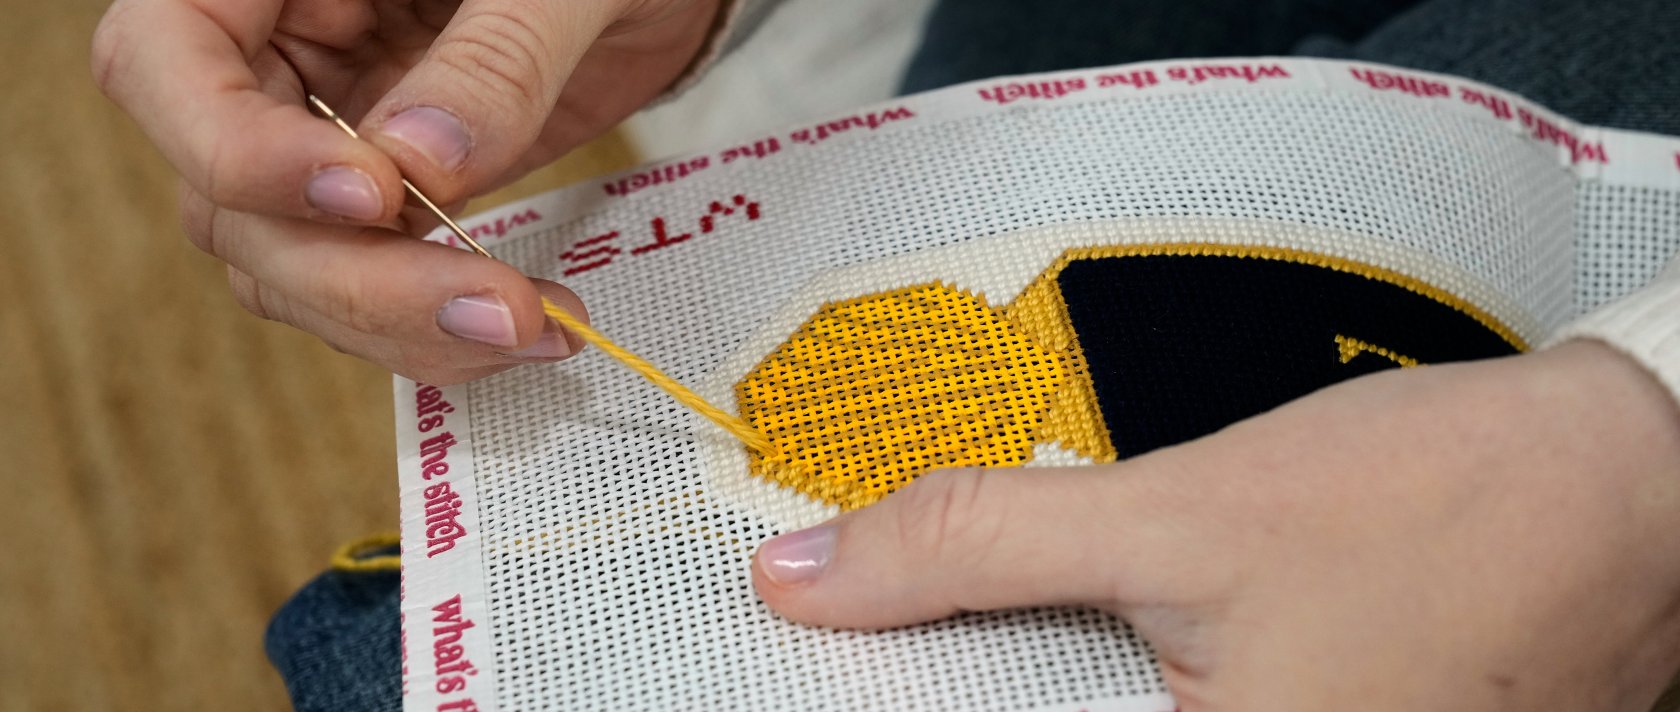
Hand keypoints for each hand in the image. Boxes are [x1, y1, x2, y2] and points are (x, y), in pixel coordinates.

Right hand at [92, 0, 722, 382]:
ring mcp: (315, 138)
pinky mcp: (380, 203)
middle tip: (491, 311)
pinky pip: (361, 286)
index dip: (241, 149)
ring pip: (288, 268)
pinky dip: (433, 326)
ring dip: (401, 324)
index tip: (373, 194)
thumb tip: (420, 168)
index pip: (163, 61)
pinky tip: (527, 328)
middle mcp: (268, 57)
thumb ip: (493, 59)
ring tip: (529, 328)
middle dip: (357, 278)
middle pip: (227, 202)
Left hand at [753, 342, 1679, 710]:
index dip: (913, 703)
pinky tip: (1074, 634)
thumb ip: (976, 548)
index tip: (819, 669)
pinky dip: (1108, 680)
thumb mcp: (1174, 519)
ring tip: (960, 626)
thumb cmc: (1433, 505)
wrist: (1628, 483)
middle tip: (873, 635)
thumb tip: (800, 580)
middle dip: (967, 686)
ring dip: (1041, 678)